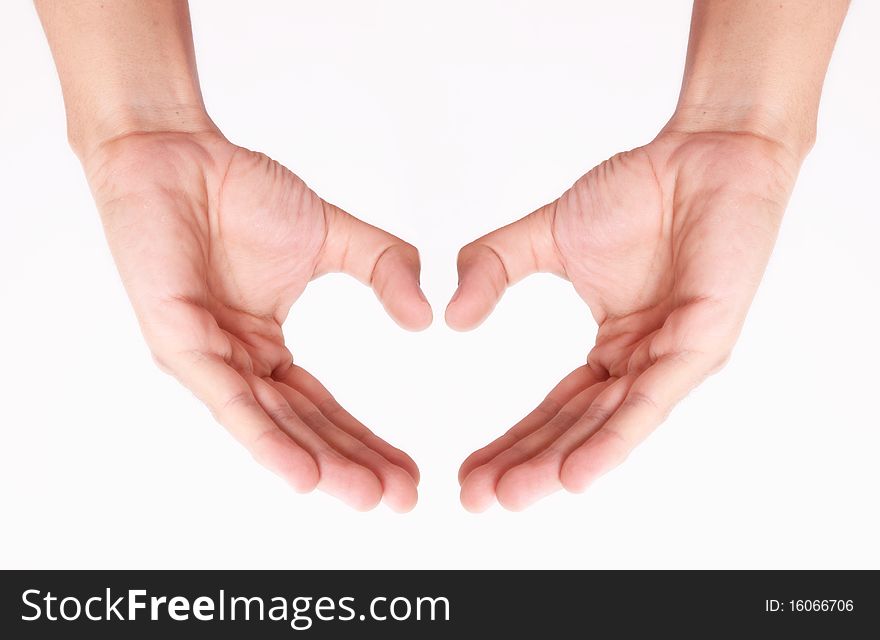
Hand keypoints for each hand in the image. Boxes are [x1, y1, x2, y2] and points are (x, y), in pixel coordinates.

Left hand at [85, 131, 431, 511]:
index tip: (412, 472)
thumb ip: (383, 268)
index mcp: (265, 350)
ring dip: (316, 465)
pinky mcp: (178, 342)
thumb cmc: (240, 191)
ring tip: (364, 495)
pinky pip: (226, 398)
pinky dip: (264, 438)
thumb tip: (427, 316)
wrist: (177, 150)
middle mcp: (236, 365)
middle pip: (301, 428)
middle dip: (351, 466)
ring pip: (267, 425)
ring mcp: (205, 359)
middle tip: (400, 499)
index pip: (322, 408)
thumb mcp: (332, 236)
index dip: (367, 441)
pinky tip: (302, 473)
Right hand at [448, 130, 799, 510]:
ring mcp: (675, 359)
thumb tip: (449, 315)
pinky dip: (615, 439)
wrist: (704, 149)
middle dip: (527, 465)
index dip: (512, 441)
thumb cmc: (640, 191)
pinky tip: (577, 474)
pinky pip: (654, 399)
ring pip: (613, 426)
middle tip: (478, 497)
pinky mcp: (703, 343)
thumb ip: (495, 267)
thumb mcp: (547, 236)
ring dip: (563, 465)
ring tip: (514, 495)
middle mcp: (644, 365)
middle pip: (579, 429)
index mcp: (615, 349)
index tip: (466, 471)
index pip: (557, 409)